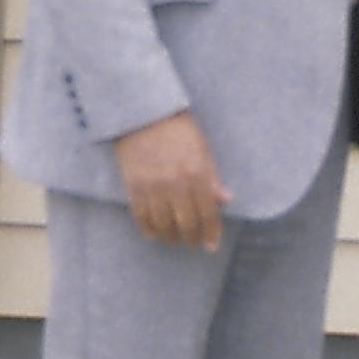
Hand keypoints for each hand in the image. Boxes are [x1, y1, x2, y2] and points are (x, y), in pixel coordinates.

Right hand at [114, 110, 228, 249]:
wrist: (143, 113)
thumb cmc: (178, 128)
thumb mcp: (202, 148)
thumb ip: (212, 176)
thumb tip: (225, 200)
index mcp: (197, 172)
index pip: (208, 212)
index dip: (211, 232)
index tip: (212, 245)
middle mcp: (176, 182)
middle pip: (186, 223)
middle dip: (191, 238)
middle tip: (193, 242)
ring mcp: (153, 186)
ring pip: (163, 225)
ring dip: (170, 237)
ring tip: (174, 239)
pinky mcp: (133, 186)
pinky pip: (142, 217)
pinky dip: (148, 230)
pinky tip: (154, 234)